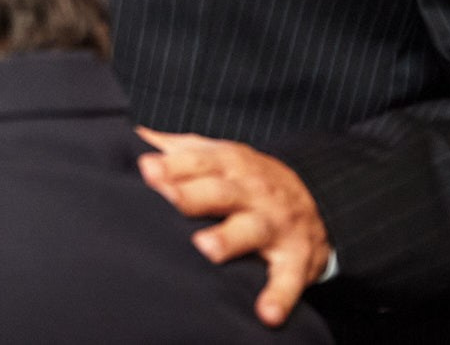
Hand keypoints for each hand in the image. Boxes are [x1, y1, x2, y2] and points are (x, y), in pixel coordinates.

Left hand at [135, 128, 329, 326]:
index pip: (197, 162)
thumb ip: (176, 149)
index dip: (172, 165)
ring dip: (229, 239)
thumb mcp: (218, 155)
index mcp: (229, 164)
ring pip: (251, 229)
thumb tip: (131, 136)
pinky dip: (280, 295)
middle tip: (170, 199)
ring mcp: (274, 224)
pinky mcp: (295, 258)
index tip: (146, 169)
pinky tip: (266, 313)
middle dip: (194, 195)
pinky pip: (288, 278)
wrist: (318, 198)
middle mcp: (251, 191)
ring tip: (206, 248)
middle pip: (220, 191)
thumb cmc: (248, 179)